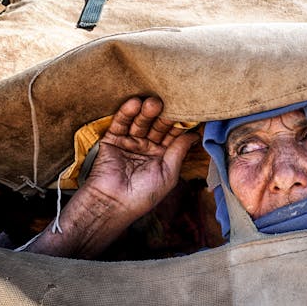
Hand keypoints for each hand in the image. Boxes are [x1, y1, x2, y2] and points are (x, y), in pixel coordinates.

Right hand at [25, 97, 197, 257]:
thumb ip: (179, 151)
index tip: (188, 110)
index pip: (172, 135)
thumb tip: (194, 134)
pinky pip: (120, 123)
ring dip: (146, 112)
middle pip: (157, 125)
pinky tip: (134, 104)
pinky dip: (126, 113)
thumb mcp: (168, 173)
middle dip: (163, 115)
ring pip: (140, 122)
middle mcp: (146, 147)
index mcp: (162, 156)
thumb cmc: (144, 194)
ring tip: (153, 102)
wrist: (113, 203)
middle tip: (169, 103)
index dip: (179, 124)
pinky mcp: (112, 139)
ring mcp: (129, 142)